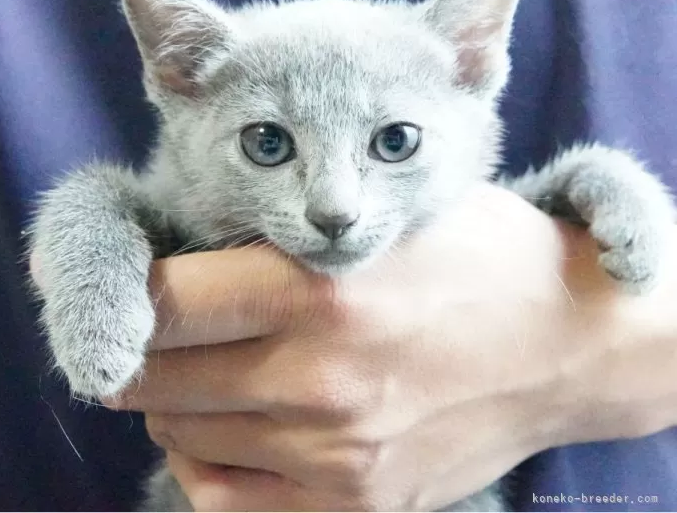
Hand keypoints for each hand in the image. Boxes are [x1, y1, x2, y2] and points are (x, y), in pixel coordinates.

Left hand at [96, 183, 676, 510]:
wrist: (569, 340)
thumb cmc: (478, 258)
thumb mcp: (384, 217)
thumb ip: (284, 241)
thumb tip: (187, 261)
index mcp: (320, 290)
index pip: (162, 299)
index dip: (130, 285)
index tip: (133, 276)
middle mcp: (318, 381)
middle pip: (155, 375)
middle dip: (144, 343)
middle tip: (169, 320)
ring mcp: (335, 456)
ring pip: (182, 434)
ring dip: (178, 397)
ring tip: (212, 364)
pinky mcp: (358, 504)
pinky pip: (223, 500)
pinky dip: (205, 460)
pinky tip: (232, 424)